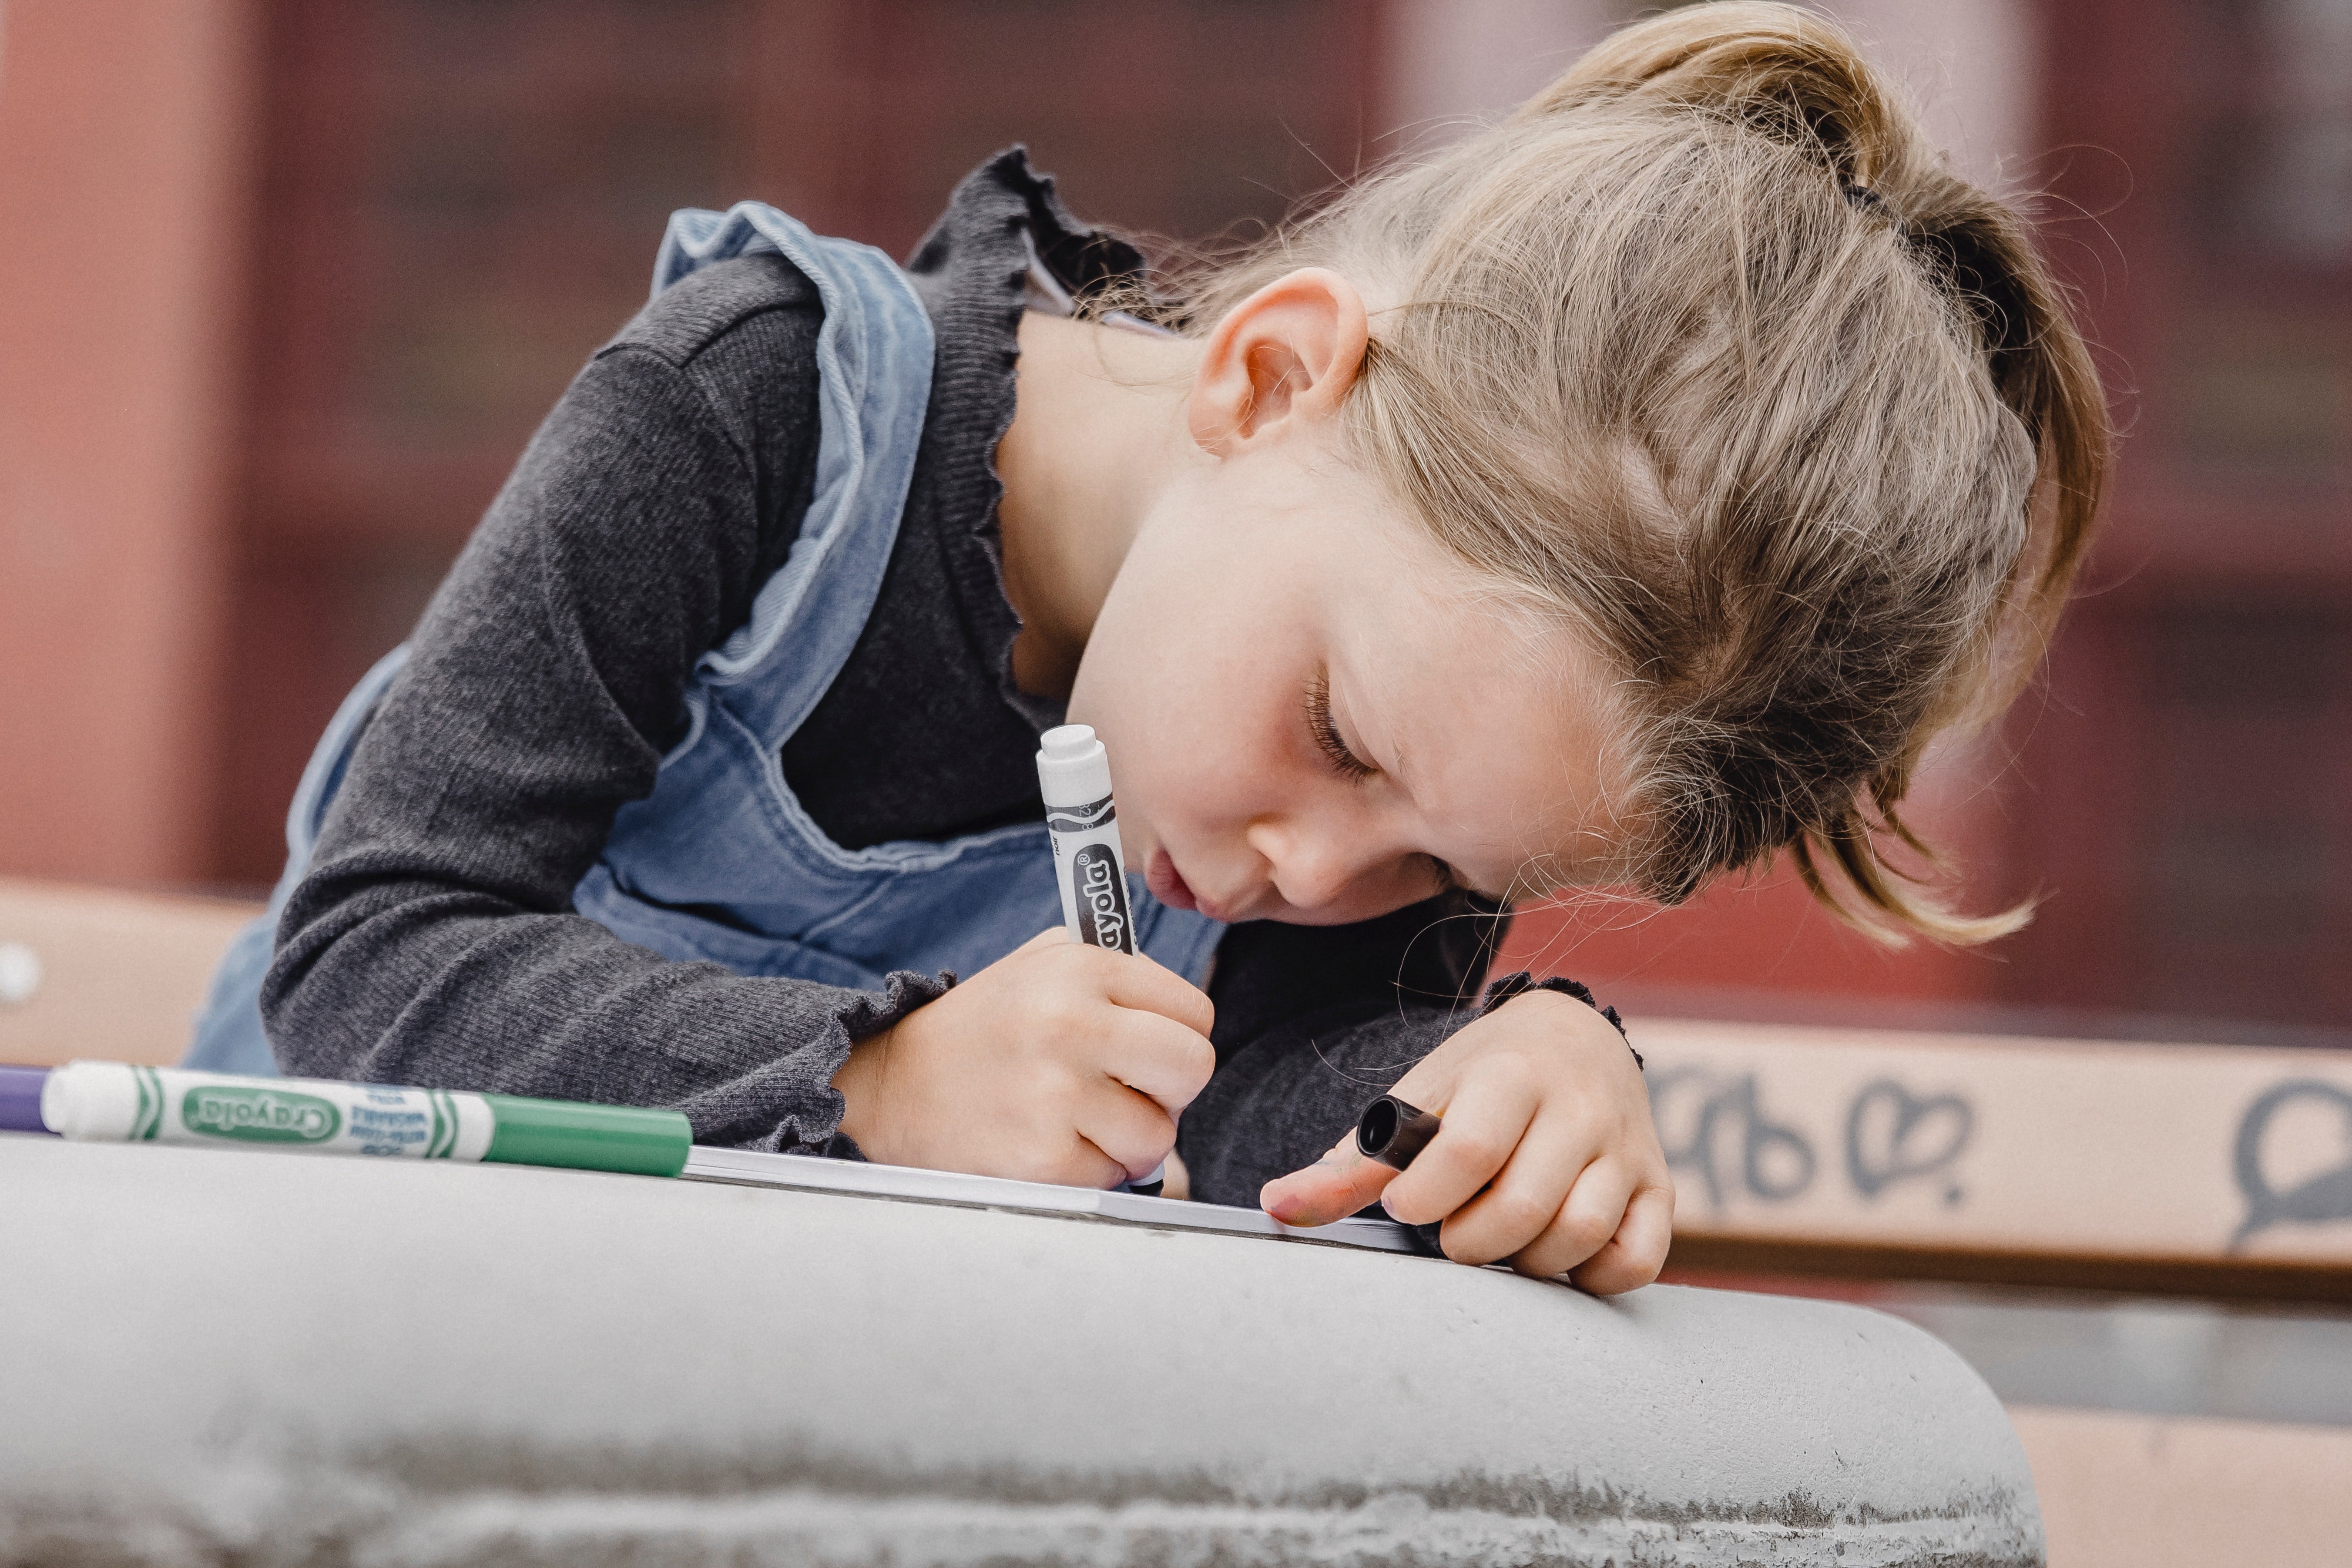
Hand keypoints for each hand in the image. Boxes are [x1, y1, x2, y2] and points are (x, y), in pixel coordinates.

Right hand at [831, 929, 1215, 1187]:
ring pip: (1160, 1135)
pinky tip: (1049, 1146)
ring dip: (1129, 1139)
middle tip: (1130, 1092)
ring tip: (1078, 1120)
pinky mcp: (1041, 1161)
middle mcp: (1070, 1023)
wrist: (890, 1084)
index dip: (1177, 1037)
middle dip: (1170, 1089)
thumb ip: (1115, 971)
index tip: (1145, 1050)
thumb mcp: (1040, 965)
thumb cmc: (981, 1028)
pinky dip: (1091, 1171)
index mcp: (1080, 968)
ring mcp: (1055, 1095)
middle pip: (1193, 1067)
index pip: (1194, 1012)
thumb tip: (1185, 1011)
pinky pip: (1114, 1177)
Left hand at [1258, 990, 1673, 1292]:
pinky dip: (1593, 1274)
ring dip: (1526, 1260)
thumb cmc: (1480, 1079)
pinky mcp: (1659, 1187)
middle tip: (1453, 1232)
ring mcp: (1626, 1149)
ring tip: (1500, 1237)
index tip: (1409, 1205)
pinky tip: (1556, 1253)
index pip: (1470, 1148)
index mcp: (1511, 1073)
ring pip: (1580, 1234)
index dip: (1426, 1196)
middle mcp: (1579, 1107)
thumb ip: (1351, 1163)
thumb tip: (1275, 1207)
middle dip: (1470, 1240)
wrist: (1575, 1040)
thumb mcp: (1418, 1099)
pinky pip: (1636, 1258)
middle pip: (1524, 1204)